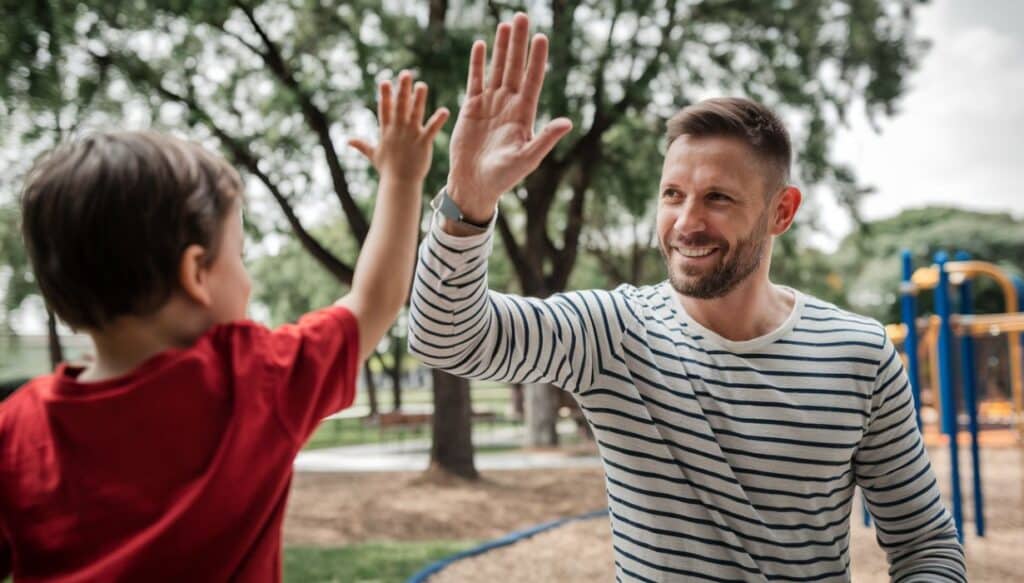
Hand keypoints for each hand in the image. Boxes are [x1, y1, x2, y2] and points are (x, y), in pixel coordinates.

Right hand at [349, 71, 449, 183]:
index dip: (385, 95)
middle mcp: (398, 130)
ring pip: (415, 113)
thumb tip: (348, 140)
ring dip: (419, 99)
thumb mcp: (373, 155)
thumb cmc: (388, 170)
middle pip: (400, 106)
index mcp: (387, 130)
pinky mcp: (423, 143)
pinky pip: (431, 129)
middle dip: (402, 89)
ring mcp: (411, 135)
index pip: (385, 109)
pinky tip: (445, 111)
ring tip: (423, 85)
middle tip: (406, 73)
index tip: (385, 81)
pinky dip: (438, 120)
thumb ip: (362, 145)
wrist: (399, 184)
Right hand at [447, 13, 572, 221]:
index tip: (541, 37)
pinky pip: (475, 80)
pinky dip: (478, 63)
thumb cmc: (503, 177)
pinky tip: (481, 45)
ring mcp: (490, 104)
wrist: (474, 185)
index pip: (532, 80)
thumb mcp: (527, 159)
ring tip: (506, 24)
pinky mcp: (471, 108)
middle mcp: (509, 105)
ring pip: (497, 69)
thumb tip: (568, 122)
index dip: (536, 59)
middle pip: (515, 67)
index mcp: (524, 115)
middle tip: (522, 16)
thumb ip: (546, 139)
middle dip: (518, 43)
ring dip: (501, 47)